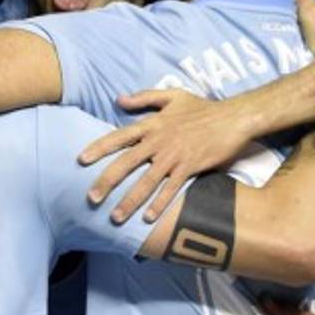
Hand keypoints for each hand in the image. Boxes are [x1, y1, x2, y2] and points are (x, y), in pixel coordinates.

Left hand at [78, 89, 254, 222]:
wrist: (234, 117)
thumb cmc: (203, 107)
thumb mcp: (173, 95)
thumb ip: (144, 98)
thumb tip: (118, 99)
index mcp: (152, 124)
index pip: (119, 136)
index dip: (99, 148)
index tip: (81, 160)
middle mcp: (159, 141)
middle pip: (126, 163)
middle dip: (107, 182)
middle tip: (91, 198)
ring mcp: (174, 156)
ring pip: (147, 181)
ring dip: (130, 201)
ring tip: (115, 217)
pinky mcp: (190, 168)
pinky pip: (171, 189)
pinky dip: (159, 204)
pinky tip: (147, 219)